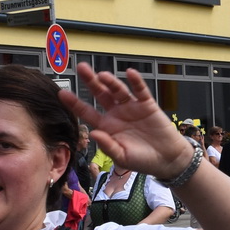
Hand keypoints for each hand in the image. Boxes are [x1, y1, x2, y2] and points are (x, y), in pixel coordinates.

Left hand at [59, 64, 194, 179]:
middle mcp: (116, 114)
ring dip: (111, 81)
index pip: (87, 112)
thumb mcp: (122, 157)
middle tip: (81, 69)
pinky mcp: (147, 105)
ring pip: (118, 90)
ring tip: (103, 76)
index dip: (75, 103)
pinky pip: (140, 91)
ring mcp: (131, 108)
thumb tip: (94, 133)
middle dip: (91, 82)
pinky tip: (130, 73)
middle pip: (100, 94)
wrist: (167, 160)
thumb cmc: (142, 160)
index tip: (62, 93)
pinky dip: (136, 82)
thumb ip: (108, 146)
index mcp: (106, 126)